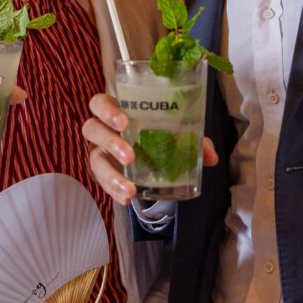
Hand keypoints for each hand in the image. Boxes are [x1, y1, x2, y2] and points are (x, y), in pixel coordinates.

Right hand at [82, 93, 218, 205]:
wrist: (146, 154)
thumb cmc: (156, 135)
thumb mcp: (174, 134)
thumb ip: (192, 141)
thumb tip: (211, 156)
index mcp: (116, 111)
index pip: (99, 103)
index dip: (107, 111)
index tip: (124, 122)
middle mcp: (102, 130)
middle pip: (91, 129)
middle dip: (111, 142)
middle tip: (131, 155)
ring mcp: (98, 152)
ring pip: (93, 159)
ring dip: (111, 174)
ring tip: (130, 187)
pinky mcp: (100, 173)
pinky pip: (100, 182)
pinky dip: (114, 191)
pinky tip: (126, 199)